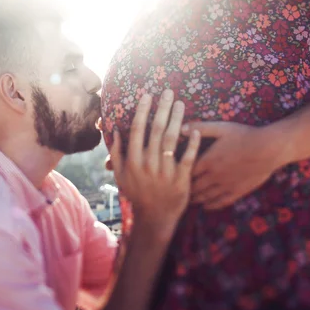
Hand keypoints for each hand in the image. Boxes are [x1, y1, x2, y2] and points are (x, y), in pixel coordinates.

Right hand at [109, 92, 200, 230]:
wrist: (155, 218)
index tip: (148, 95)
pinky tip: (195, 130)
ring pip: (172, 140)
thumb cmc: (138, 194)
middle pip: (156, 130)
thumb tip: (115, 130)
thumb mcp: (121, 175)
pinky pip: (187, 158)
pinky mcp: (181, 180)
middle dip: (162, 108)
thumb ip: (117, 152)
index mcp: (133, 161)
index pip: (137, 130)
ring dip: (176, 119)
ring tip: (180, 104)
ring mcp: (165, 172)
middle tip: (169, 92)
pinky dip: (192, 144)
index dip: (142, 110)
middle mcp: (148, 164)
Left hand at [182, 121, 283, 209]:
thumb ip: (200, 128)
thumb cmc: (245, 135)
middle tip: (177, 192)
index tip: (174, 176)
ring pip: (206, 196)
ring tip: (189, 200)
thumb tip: (181, 128)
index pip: (186, 172)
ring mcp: (226, 185)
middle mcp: (214, 176)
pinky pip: (221, 202)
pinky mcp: (238, 191)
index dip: (179, 175)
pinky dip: (211, 205)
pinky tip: (206, 207)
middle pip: (194, 187)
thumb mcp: (221, 128)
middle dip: (185, 189)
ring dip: (196, 199)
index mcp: (207, 161)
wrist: (269, 148)